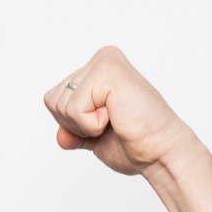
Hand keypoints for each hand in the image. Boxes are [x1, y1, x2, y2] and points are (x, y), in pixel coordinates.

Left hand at [43, 46, 196, 177]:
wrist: (159, 152)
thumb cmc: (133, 143)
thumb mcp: (91, 137)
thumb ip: (71, 131)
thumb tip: (60, 136)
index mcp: (96, 70)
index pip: (53, 100)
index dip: (71, 124)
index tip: (104, 124)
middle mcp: (100, 59)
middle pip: (52, 101)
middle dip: (75, 124)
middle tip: (110, 124)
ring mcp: (104, 61)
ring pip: (61, 105)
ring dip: (84, 124)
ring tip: (114, 119)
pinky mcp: (107, 70)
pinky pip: (74, 108)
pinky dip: (90, 124)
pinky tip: (116, 117)